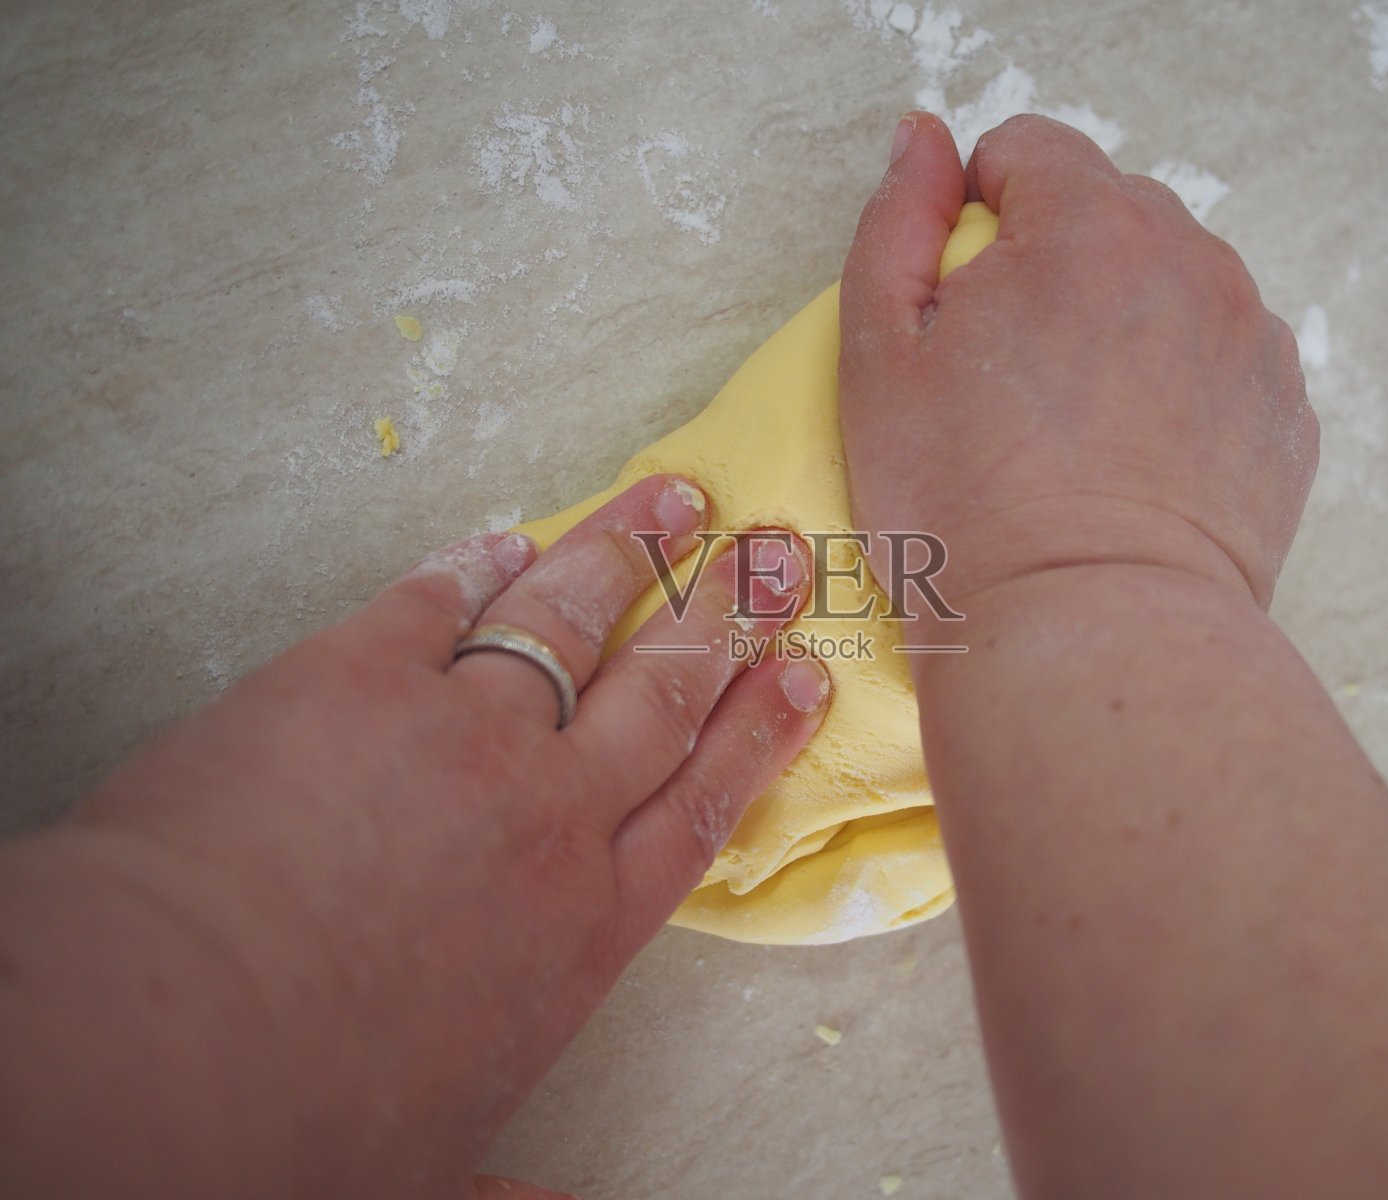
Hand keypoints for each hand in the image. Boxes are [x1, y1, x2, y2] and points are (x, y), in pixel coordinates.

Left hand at [1, 474, 827, 1198]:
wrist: (166, 1036)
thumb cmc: (297, 1126)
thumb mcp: (437, 1174)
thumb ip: (515, 1189)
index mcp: (580, 926)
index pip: (705, 802)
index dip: (761, 729)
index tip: (801, 672)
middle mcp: (544, 816)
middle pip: (663, 693)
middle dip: (729, 616)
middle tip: (777, 556)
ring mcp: (455, 732)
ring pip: (570, 621)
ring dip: (629, 553)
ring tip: (674, 500)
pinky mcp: (353, 676)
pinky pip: (435, 598)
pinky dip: (477, 561)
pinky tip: (507, 537)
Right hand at [838, 112, 1316, 614]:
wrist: (1087, 637)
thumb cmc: (967, 507)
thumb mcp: (878, 355)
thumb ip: (897, 219)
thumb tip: (924, 140)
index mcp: (1090, 226)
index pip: (1029, 151)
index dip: (975, 220)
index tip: (961, 308)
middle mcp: (1193, 260)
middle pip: (1106, 215)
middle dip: (1053, 271)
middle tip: (1008, 386)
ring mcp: (1253, 339)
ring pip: (1168, 287)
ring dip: (1120, 326)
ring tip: (1072, 435)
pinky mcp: (1285, 415)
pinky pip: (1218, 361)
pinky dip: (1176, 391)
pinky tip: (1130, 466)